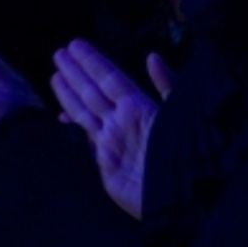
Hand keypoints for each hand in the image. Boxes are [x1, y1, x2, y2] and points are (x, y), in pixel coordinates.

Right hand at [50, 42, 172, 219]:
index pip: (110, 78)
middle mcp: (124, 121)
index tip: (74, 45)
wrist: (187, 201)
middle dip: (76, 72)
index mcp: (141, 107)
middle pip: (94, 91)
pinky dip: (72, 126)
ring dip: (69, 93)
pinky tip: (60, 116)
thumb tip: (151, 57)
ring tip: (55, 74)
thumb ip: (168, 86)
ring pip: (85, 111)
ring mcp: (113, 142)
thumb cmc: (192, 159)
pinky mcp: (106, 164)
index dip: (92, 61)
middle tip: (59, 52)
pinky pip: (84, 139)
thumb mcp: (187, 116)